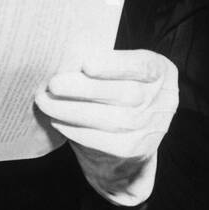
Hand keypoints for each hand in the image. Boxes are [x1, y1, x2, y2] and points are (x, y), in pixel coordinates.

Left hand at [35, 49, 178, 208]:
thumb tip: (65, 59)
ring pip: (112, 120)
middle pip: (126, 94)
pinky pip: (103, 141)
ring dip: (73, 111)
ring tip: (46, 102)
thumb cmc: (113, 90)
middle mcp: (163, 100)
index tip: (86, 64)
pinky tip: (57, 121)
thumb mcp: (117, 71)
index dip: (115, 66)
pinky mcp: (134, 150)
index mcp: (160, 72)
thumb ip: (99, 64)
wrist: (125, 140)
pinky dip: (76, 131)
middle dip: (85, 89)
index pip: (143, 66)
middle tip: (53, 84)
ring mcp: (151, 127)